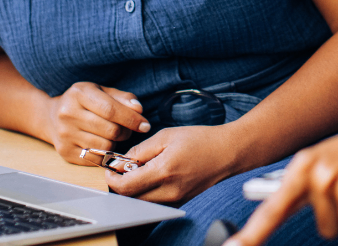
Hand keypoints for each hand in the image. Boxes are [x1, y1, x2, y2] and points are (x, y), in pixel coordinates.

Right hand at [41, 82, 149, 163]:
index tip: (145, 125)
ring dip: (116, 142)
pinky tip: (103, 143)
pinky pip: (95, 158)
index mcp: (79, 94)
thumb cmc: (84, 102)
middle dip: (126, 131)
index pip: (110, 109)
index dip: (131, 118)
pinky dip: (105, 153)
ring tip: (114, 135)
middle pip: (110, 130)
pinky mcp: (66, 151)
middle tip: (128, 129)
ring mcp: (65, 135)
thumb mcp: (101, 91)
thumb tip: (139, 109)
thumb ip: (122, 98)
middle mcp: (68, 114)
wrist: (52, 116)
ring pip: (105, 146)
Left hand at [105, 124, 242, 203]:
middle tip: (121, 168)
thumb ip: (142, 150)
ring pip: (143, 201)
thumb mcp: (167, 135)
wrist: (228, 152)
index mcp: (164, 171)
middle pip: (132, 198)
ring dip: (134, 189)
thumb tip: (123, 161)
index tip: (109, 169)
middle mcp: (169, 191)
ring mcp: (176, 199)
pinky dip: (147, 191)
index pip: (127, 186)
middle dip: (122, 184)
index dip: (112, 179)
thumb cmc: (200, 139)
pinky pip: (156, 201)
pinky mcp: (181, 201)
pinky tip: (152, 174)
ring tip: (138, 169)